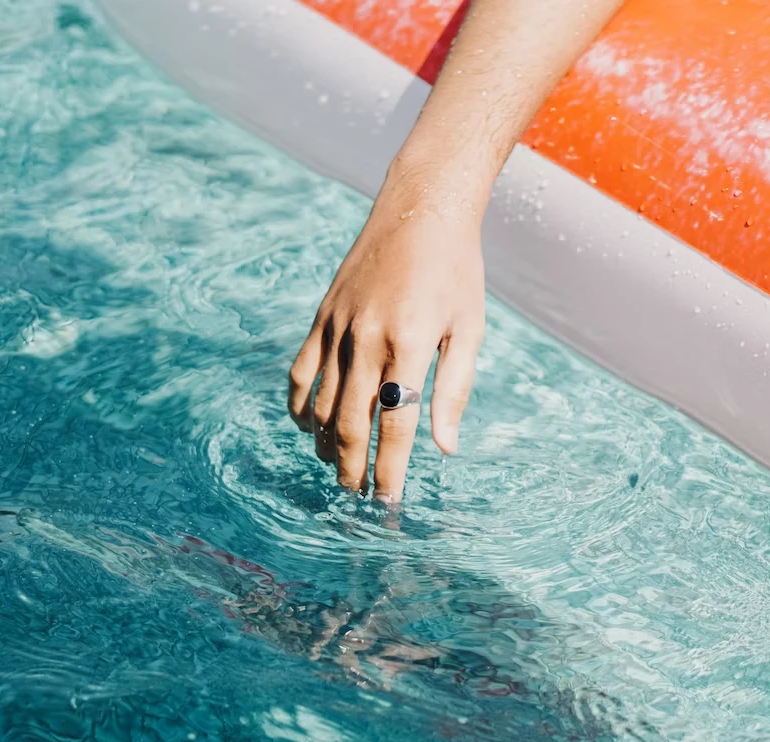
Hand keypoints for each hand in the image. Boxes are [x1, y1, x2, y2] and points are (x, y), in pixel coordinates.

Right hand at [288, 187, 485, 502]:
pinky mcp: (322, 315)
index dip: (390, 470)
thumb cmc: (456, 272)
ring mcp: (339, 326)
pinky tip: (309, 428)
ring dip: (326, 444)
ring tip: (338, 470)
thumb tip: (444, 448)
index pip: (395, 423)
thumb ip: (455, 390)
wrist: (420, 209)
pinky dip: (299, 405)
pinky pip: (301, 371)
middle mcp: (369, 337)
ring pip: (321, 402)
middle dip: (353, 468)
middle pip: (351, 422)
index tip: (387, 504)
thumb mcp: (470, 329)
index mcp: (412, 343)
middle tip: (357, 497)